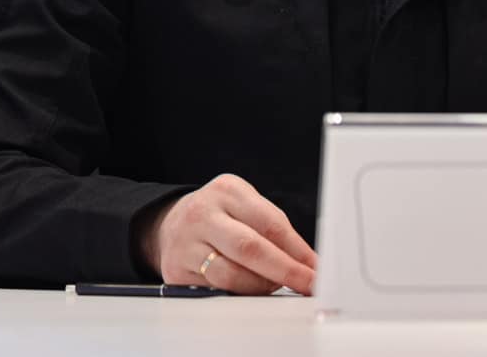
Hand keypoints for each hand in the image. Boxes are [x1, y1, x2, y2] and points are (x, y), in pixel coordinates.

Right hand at [137, 174, 316, 294]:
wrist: (170, 224)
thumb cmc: (220, 217)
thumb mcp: (245, 207)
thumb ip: (275, 231)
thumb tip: (309, 264)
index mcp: (227, 191)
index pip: (270, 223)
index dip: (298, 251)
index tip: (317, 270)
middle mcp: (202, 213)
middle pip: (250, 247)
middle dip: (286, 271)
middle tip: (308, 285)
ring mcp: (185, 243)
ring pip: (232, 276)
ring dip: (261, 287)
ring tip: (272, 284)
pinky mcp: (176, 271)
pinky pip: (216, 290)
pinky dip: (239, 295)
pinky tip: (247, 290)